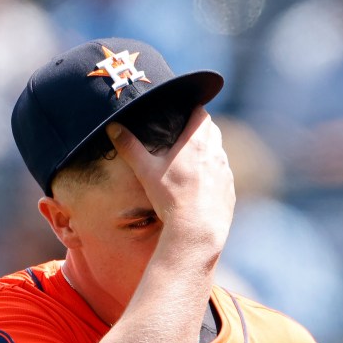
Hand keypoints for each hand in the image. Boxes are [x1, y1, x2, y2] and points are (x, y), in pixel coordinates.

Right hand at [106, 107, 234, 251]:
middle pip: (212, 131)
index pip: (202, 114)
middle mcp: (216, 154)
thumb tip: (113, 127)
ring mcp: (226, 173)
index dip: (193, 111)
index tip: (183, 115)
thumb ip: (130, 146)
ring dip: (207, 154)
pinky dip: (213, 176)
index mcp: (197, 142)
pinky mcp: (229, 191)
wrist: (196, 230)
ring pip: (219, 154)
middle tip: (183, 138)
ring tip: (189, 164)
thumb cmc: (171, 198)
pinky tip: (199, 187)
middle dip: (199, 131)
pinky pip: (223, 176)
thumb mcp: (146, 171)